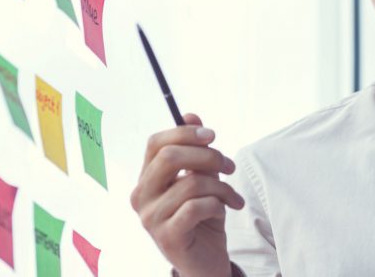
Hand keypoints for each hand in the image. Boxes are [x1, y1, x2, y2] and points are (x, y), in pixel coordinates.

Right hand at [130, 113, 245, 276]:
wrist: (206, 260)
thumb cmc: (203, 216)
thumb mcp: (203, 178)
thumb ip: (195, 150)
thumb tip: (190, 114)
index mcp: (147, 179)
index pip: (156, 143)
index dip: (185, 132)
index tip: (212, 135)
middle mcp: (142, 196)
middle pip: (169, 157)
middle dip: (208, 156)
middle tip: (229, 166)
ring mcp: (150, 218)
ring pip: (190, 182)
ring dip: (221, 186)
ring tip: (232, 197)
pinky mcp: (166, 236)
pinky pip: (196, 206)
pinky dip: (217, 204)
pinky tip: (224, 209)